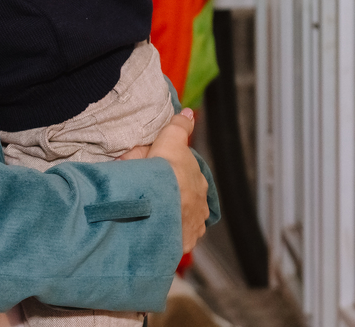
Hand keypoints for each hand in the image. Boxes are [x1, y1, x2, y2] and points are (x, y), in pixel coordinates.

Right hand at [147, 108, 208, 253]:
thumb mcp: (170, 139)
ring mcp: (194, 224)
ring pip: (183, 219)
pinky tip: (157, 231)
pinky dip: (169, 234)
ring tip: (154, 215)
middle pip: (187, 199)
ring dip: (172, 217)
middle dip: (175, 198)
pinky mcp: (185, 241)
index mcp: (198, 180)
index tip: (160, 174)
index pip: (188, 176)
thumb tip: (189, 113)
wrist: (160, 203)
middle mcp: (201, 203)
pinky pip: (177, 237)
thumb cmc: (164, 170)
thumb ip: (180, 126)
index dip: (173, 174)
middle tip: (153, 195)